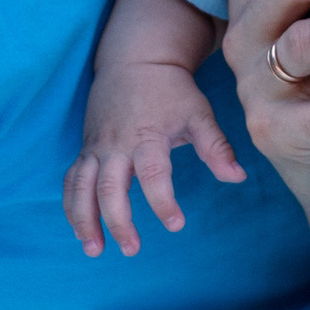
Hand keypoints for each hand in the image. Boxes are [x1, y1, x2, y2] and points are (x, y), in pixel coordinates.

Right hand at [64, 61, 244, 256]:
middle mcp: (117, 144)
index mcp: (148, 135)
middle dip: (118, 222)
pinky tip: (81, 231)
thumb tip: (238, 178)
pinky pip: (71, 180)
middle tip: (133, 249)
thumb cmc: (172, 90)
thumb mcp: (199, 114)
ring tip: (94, 250)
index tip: (177, 225)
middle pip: (110, 188)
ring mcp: (97, 147)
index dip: (163, 202)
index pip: (153, 175)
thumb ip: (216, 148)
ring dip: (84, 220)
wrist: (135, 59)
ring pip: (81, 187)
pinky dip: (71, 206)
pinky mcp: (86, 149)